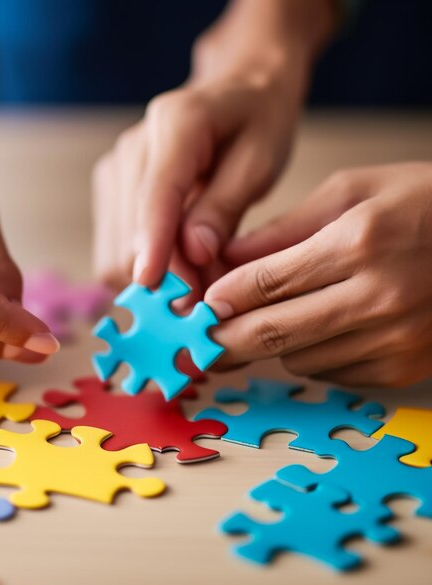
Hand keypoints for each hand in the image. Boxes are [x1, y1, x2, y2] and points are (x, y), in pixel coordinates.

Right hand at [92, 0, 336, 299]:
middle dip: (166, 277)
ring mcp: (114, 172)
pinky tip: (180, 268)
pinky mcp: (110, 194)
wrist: (235, 93)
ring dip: (156, 279)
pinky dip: (146, 270)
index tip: (156, 289)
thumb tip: (194, 253)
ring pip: (114, 252)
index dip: (153, 247)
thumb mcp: (261, 159)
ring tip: (201, 280)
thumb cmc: (257, 123)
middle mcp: (132, 149)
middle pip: (128, 236)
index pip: (155, 197)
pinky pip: (114, 250)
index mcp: (175, 125)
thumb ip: (226, 206)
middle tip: (209, 299)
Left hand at [206, 162, 431, 386]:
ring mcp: (395, 339)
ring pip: (296, 359)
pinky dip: (310, 356)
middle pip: (273, 332)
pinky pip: (329, 373)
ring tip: (274, 318)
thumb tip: (226, 258)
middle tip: (196, 344)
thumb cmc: (422, 203)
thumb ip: (284, 228)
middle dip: (223, 341)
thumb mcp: (352, 191)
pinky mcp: (403, 368)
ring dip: (272, 344)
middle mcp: (378, 297)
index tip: (197, 307)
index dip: (223, 297)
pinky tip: (320, 329)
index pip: (267, 282)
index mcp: (359, 242)